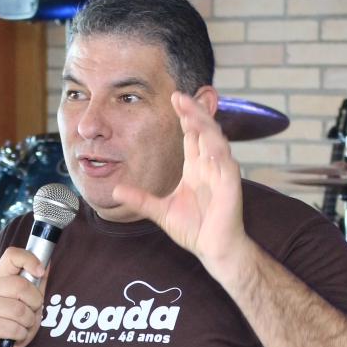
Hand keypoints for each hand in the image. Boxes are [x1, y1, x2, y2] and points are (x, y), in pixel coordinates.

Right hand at [0, 247, 47, 346]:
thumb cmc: (11, 328)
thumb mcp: (29, 306)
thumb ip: (37, 286)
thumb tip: (47, 263)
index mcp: (0, 280)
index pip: (12, 256)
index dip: (29, 259)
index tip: (40, 270)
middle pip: (21, 285)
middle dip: (35, 303)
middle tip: (30, 313)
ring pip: (20, 310)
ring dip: (28, 323)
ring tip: (20, 327)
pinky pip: (14, 328)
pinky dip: (20, 336)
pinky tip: (12, 337)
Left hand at [112, 93, 249, 276]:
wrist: (214, 250)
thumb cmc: (194, 230)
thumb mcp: (160, 211)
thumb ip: (140, 200)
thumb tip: (115, 191)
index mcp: (195, 168)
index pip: (191, 134)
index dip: (185, 116)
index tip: (173, 98)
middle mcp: (210, 165)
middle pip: (204, 130)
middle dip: (193, 112)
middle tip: (179, 95)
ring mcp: (222, 173)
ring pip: (216, 140)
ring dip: (205, 124)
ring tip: (191, 110)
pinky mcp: (231, 184)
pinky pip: (225, 161)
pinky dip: (217, 149)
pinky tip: (208, 139)